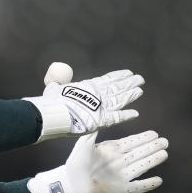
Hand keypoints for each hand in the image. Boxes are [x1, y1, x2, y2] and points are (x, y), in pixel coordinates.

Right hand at [25, 62, 144, 140]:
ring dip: (130, 95)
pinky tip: (135, 114)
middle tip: (140, 79)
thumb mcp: (54, 87)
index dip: (118, 76)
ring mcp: (101, 107)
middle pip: (117, 87)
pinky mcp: (102, 120)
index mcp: (88, 86)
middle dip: (129, 83)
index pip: (107, 79)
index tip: (128, 73)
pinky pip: (118, 117)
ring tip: (140, 91)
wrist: (53, 114)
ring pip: (120, 99)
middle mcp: (98, 94)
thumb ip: (57, 83)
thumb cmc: (51, 102)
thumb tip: (55, 81)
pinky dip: (127, 115)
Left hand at [26, 130, 167, 192]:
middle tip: (164, 141)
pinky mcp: (122, 189)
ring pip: (142, 166)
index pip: (132, 142)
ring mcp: (122, 176)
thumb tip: (98, 114)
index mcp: (113, 150)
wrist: (71, 185)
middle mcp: (120, 162)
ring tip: (164, 153)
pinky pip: (139, 187)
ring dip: (153, 161)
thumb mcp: (84, 144)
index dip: (143, 138)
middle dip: (152, 147)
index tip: (154, 133)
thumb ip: (93, 131)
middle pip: (140, 153)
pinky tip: (159, 180)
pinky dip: (148, 184)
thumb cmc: (76, 163)